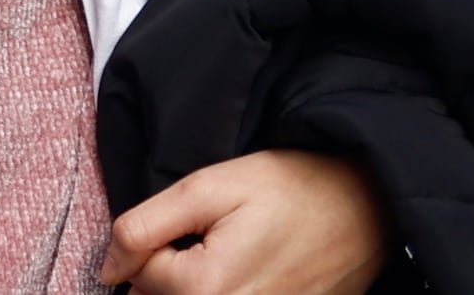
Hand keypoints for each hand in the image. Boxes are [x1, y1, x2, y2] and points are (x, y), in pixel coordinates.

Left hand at [100, 149, 387, 294]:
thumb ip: (144, 227)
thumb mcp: (206, 188)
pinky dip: (224, 289)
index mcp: (207, 289)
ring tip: (231, 253)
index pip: (138, 277)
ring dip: (196, 285)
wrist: (364, 206)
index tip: (192, 221)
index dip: (151, 242)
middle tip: (213, 238)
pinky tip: (250, 270)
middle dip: (171, 270)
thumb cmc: (288, 188)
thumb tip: (108, 269)